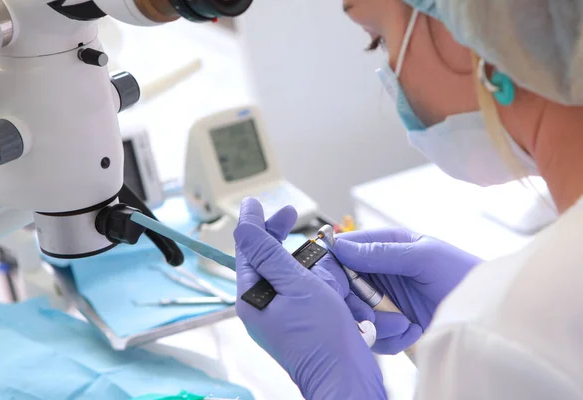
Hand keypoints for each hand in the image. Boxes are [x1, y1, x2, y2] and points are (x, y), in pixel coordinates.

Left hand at [235, 199, 386, 399]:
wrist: (345, 378)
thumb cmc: (322, 339)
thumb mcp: (295, 284)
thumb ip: (268, 252)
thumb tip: (244, 223)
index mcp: (251, 298)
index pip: (247, 250)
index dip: (255, 224)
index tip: (259, 203)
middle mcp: (260, 307)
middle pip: (264, 260)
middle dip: (279, 237)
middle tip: (290, 216)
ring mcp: (278, 315)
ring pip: (284, 273)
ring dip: (300, 259)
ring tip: (316, 254)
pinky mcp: (297, 321)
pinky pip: (299, 290)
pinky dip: (312, 278)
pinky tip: (326, 277)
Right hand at [320, 228, 480, 353]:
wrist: (486, 314)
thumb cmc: (462, 275)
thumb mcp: (423, 257)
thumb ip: (383, 252)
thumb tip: (343, 248)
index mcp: (385, 245)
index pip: (346, 248)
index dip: (335, 263)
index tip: (335, 280)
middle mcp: (380, 271)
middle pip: (344, 285)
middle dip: (354, 302)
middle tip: (369, 314)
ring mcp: (384, 299)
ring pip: (355, 312)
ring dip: (374, 324)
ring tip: (403, 324)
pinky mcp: (390, 323)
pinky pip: (372, 334)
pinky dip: (387, 338)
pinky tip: (411, 332)